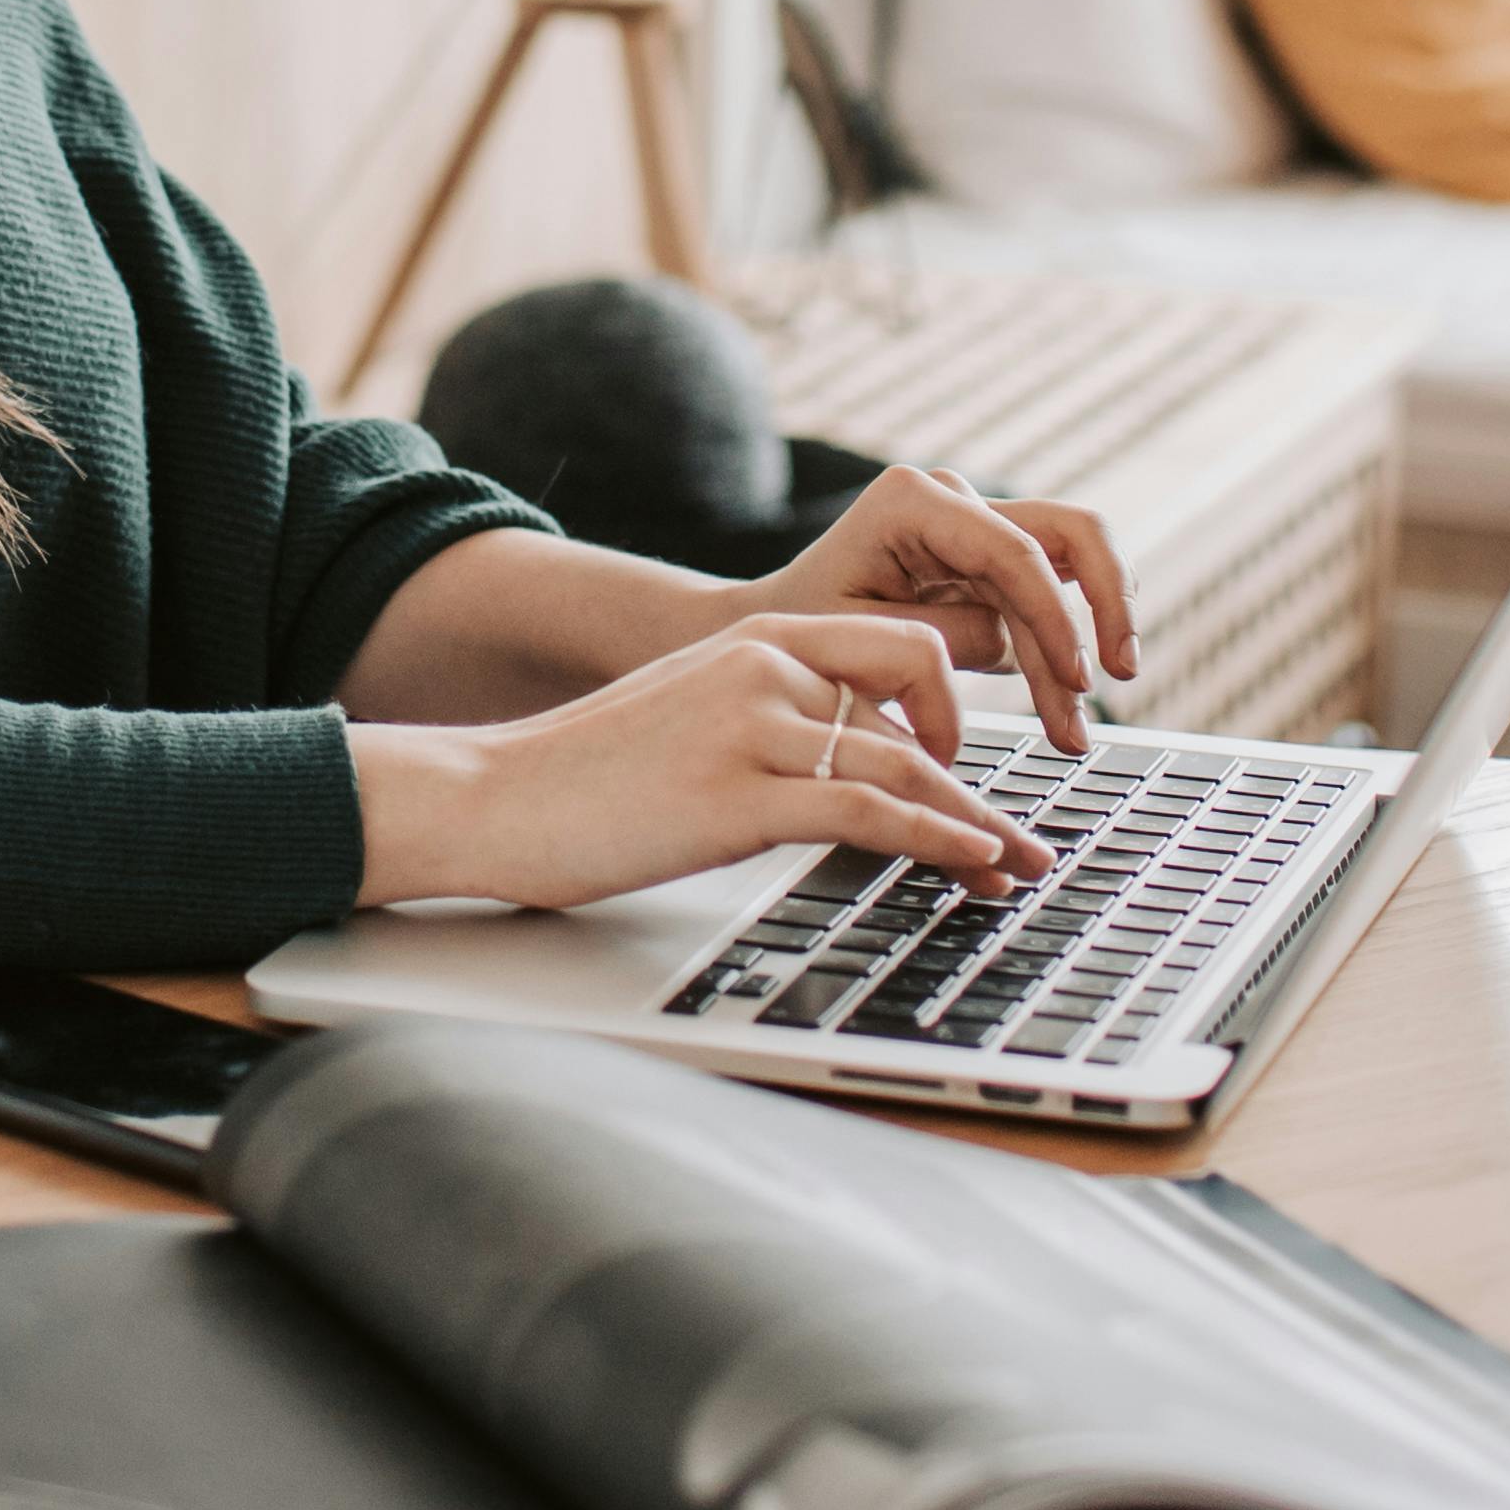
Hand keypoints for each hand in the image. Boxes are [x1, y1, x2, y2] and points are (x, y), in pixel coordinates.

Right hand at [347, 611, 1057, 912]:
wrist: (490, 798)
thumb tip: (846, 778)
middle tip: (1019, 834)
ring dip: (978, 826)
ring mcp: (753, 727)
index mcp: (755, 637)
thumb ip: (767, 727)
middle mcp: (765, 666)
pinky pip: (870, 812)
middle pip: (921, 689)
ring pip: (908, 762)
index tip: (975, 776)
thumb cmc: (582, 778)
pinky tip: (970, 869)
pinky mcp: (740, 795)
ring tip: (1017, 872)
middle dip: (982, 768)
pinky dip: (937, 842)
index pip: (894, 652)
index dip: (951, 714)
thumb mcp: (688, 721)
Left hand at [710, 464, 1137, 753]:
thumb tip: (1023, 647)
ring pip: (1072, 569)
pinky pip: (1052, 595)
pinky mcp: (990, 561)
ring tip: (1075, 731)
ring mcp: (977, 524)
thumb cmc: (804, 631)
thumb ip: (946, 637)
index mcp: (913, 500)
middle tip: (1119, 675)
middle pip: (1071, 533)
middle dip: (1107, 604)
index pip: (1016, 551)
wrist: (776, 631)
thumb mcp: (866, 639)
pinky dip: (1063, 650)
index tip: (1079, 679)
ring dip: (1086, 645)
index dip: (1058, 617)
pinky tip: (1066, 711)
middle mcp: (954, 498)